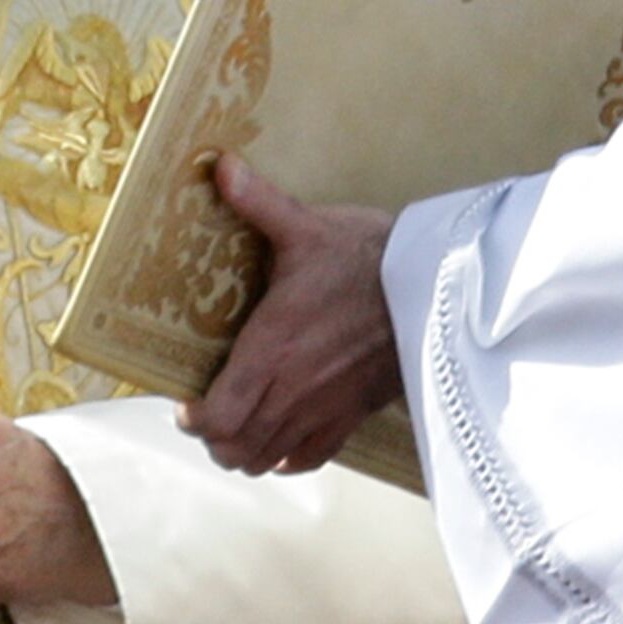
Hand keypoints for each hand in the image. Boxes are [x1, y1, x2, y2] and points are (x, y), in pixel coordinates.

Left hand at [183, 154, 401, 475]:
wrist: (437, 287)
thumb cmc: (369, 256)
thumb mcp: (307, 226)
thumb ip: (257, 201)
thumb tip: (219, 164)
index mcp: (272, 348)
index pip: (219, 416)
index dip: (194, 419)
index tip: (185, 402)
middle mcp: (293, 389)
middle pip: (235, 447)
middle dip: (212, 437)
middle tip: (205, 413)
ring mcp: (325, 408)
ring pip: (267, 459)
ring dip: (244, 450)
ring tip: (236, 425)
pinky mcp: (353, 413)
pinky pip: (310, 458)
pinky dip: (285, 456)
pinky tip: (279, 435)